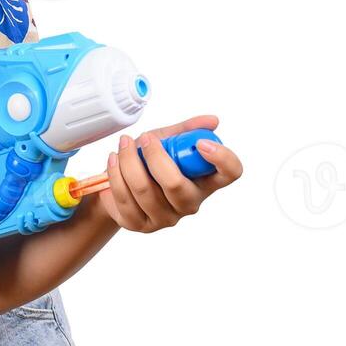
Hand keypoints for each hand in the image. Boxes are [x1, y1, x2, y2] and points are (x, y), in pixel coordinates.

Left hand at [98, 115, 241, 232]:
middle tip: (145, 137)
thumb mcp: (167, 140)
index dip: (222, 159)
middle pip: (176, 184)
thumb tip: (212, 120)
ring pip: (144, 189)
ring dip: (128, 160)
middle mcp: (189, 202)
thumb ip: (187, 130)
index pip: (231, 173)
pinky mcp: (139, 224)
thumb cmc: (147, 161)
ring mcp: (165, 217)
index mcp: (204, 179)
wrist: (116, 181)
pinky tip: (114, 161)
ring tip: (123, 144)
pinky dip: (115, 174)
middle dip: (155, 156)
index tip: (201, 143)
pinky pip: (124, 198)